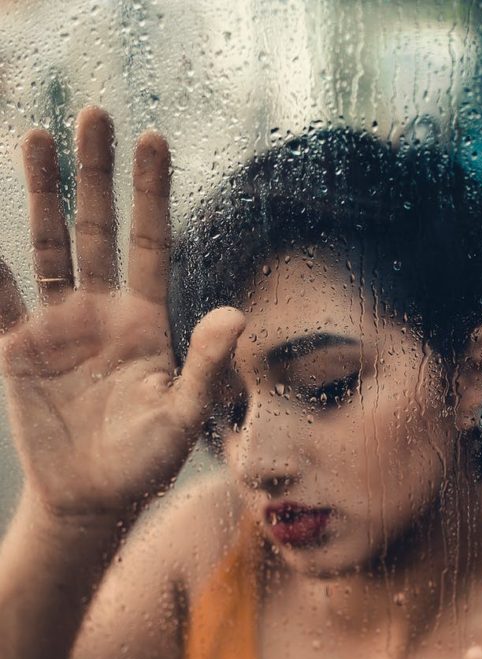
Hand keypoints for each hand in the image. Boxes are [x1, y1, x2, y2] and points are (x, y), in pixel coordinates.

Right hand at [0, 107, 243, 523]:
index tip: (154, 138)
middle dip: (97, 174)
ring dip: (42, 195)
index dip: (151, 193)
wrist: (91, 501)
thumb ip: (205, 366)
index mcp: (145, 324)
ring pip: (49, 247)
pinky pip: (0, 302)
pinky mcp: (18, 351)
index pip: (149, 244)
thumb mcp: (181, 417)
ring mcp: (58, 328)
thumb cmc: (144, 464)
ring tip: (37, 136)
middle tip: (96, 114)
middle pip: (98, 230)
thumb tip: (237, 313)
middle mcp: (102, 314)